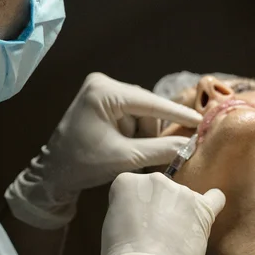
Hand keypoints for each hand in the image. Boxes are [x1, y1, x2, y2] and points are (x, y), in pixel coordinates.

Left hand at [5, 72, 199, 228]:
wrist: (53, 171)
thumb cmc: (83, 164)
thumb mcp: (125, 157)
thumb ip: (159, 149)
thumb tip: (190, 145)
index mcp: (103, 92)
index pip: (149, 102)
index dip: (177, 113)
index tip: (201, 120)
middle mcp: (102, 83)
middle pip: (145, 106)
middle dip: (151, 131)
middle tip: (154, 154)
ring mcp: (100, 89)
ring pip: (140, 110)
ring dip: (142, 132)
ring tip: (133, 152)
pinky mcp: (101, 98)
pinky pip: (129, 112)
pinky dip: (134, 130)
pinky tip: (127, 145)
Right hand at [102, 172, 225, 254]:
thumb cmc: (124, 249)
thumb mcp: (111, 218)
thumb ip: (127, 204)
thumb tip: (140, 208)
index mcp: (128, 181)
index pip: (131, 187)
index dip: (133, 205)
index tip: (133, 219)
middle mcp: (155, 179)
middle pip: (157, 188)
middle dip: (156, 204)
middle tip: (151, 228)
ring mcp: (181, 192)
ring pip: (181, 196)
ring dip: (177, 209)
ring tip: (171, 234)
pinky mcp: (202, 208)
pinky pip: (214, 198)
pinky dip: (212, 202)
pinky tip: (207, 210)